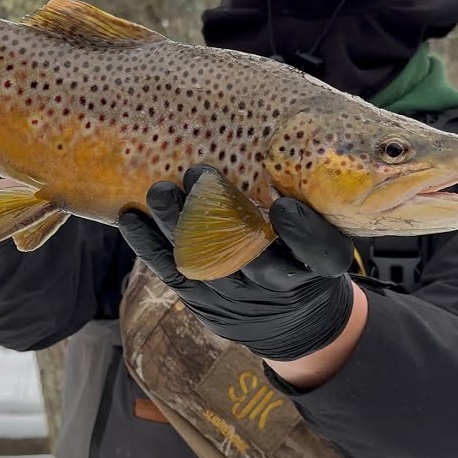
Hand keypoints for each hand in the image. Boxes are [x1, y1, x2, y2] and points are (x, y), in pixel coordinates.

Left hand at [118, 165, 355, 360]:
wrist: (289, 320)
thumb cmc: (305, 255)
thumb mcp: (325, 233)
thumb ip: (311, 200)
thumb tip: (275, 136)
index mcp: (319, 266)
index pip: (319, 253)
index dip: (303, 234)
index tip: (284, 205)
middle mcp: (278, 285)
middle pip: (251, 257)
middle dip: (220, 216)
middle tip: (200, 174)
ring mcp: (237, 296)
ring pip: (204, 265)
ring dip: (177, 226)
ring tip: (160, 191)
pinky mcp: (202, 300)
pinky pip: (173, 274)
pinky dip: (150, 246)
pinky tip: (132, 218)